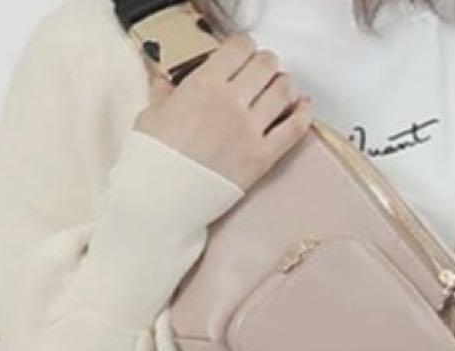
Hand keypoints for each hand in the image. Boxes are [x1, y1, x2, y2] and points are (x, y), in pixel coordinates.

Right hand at [134, 34, 312, 190]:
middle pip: (265, 65)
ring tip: (281, 87)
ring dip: (284, 84)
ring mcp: (250, 130)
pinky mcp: (263, 157)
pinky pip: (295, 128)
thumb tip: (165, 83)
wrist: (164, 200)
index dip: (244, 47)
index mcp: (204, 85)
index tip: (243, 52)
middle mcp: (231, 102)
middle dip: (266, 63)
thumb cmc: (154, 161)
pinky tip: (304, 106)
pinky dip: (304, 113)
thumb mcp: (151, 116)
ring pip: (283, 91)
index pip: (239, 48)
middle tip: (263, 69)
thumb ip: (164, 94)